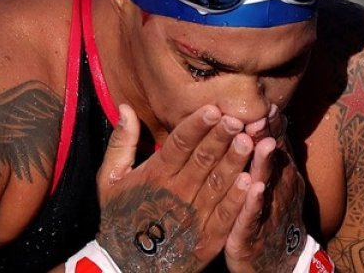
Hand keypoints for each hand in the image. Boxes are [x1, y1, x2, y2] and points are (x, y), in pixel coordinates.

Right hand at [95, 104, 255, 271]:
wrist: (127, 267)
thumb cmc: (120, 217)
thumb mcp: (110, 180)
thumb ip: (121, 143)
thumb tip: (126, 107)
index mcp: (154, 176)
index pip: (178, 145)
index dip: (196, 126)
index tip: (212, 108)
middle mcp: (175, 194)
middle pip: (202, 160)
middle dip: (221, 138)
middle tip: (238, 118)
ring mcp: (194, 217)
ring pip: (218, 184)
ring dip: (235, 161)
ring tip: (249, 140)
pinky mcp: (208, 238)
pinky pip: (226, 215)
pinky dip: (239, 199)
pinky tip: (253, 181)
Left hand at [225, 114, 305, 272]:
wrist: (280, 261)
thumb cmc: (274, 213)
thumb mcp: (279, 180)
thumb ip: (274, 152)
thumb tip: (272, 117)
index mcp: (282, 174)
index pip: (278, 144)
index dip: (272, 125)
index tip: (267, 104)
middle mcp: (279, 189)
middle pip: (273, 160)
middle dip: (267, 138)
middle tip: (261, 117)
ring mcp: (268, 211)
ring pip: (266, 184)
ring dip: (264, 165)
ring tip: (264, 145)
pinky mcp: (253, 234)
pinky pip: (254, 217)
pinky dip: (254, 203)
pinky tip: (253, 189)